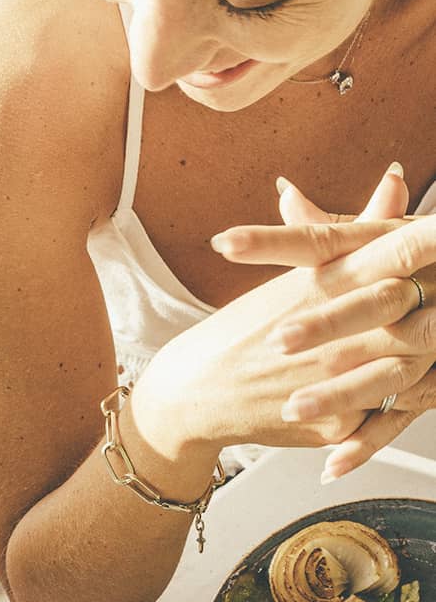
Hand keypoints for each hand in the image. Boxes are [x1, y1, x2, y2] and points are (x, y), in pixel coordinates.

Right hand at [129, 164, 413, 469]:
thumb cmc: (238, 335)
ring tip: (435, 340)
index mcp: (325, 282)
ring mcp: (333, 379)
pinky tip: (416, 389)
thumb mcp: (295, 275)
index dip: (431, 238)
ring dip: (423, 353)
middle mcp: (332, 328)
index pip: (399, 249)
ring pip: (406, 365)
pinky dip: (400, 405)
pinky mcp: (333, 421)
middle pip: (411, 306)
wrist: (190, 396)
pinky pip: (384, 416)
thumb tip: (396, 180)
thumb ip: (358, 230)